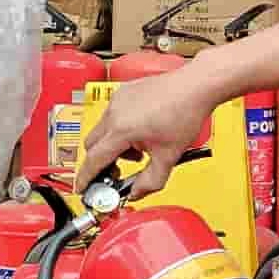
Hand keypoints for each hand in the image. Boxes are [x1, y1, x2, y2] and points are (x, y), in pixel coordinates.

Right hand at [75, 67, 217, 198]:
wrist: (196, 86)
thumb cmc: (185, 113)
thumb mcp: (169, 156)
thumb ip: (151, 181)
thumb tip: (137, 192)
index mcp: (121, 129)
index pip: (94, 160)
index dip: (85, 178)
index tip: (82, 188)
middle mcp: (114, 113)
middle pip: (92, 146)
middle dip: (103, 162)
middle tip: (119, 172)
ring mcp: (117, 100)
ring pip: (102, 130)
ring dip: (114, 145)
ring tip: (140, 148)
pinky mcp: (123, 92)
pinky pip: (112, 116)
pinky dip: (120, 129)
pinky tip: (143, 132)